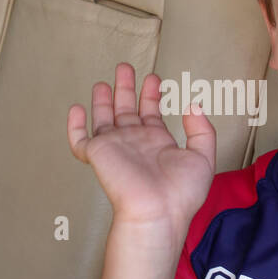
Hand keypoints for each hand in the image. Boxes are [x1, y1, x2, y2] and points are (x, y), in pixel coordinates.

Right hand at [67, 63, 216, 241]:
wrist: (157, 211)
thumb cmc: (181, 192)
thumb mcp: (203, 156)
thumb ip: (201, 130)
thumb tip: (193, 106)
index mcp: (157, 142)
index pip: (151, 113)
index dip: (151, 95)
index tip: (153, 78)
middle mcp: (135, 142)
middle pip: (126, 110)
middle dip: (125, 88)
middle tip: (125, 67)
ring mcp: (115, 147)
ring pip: (104, 119)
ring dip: (103, 100)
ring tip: (104, 81)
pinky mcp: (97, 154)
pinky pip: (80, 139)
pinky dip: (75, 125)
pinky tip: (76, 108)